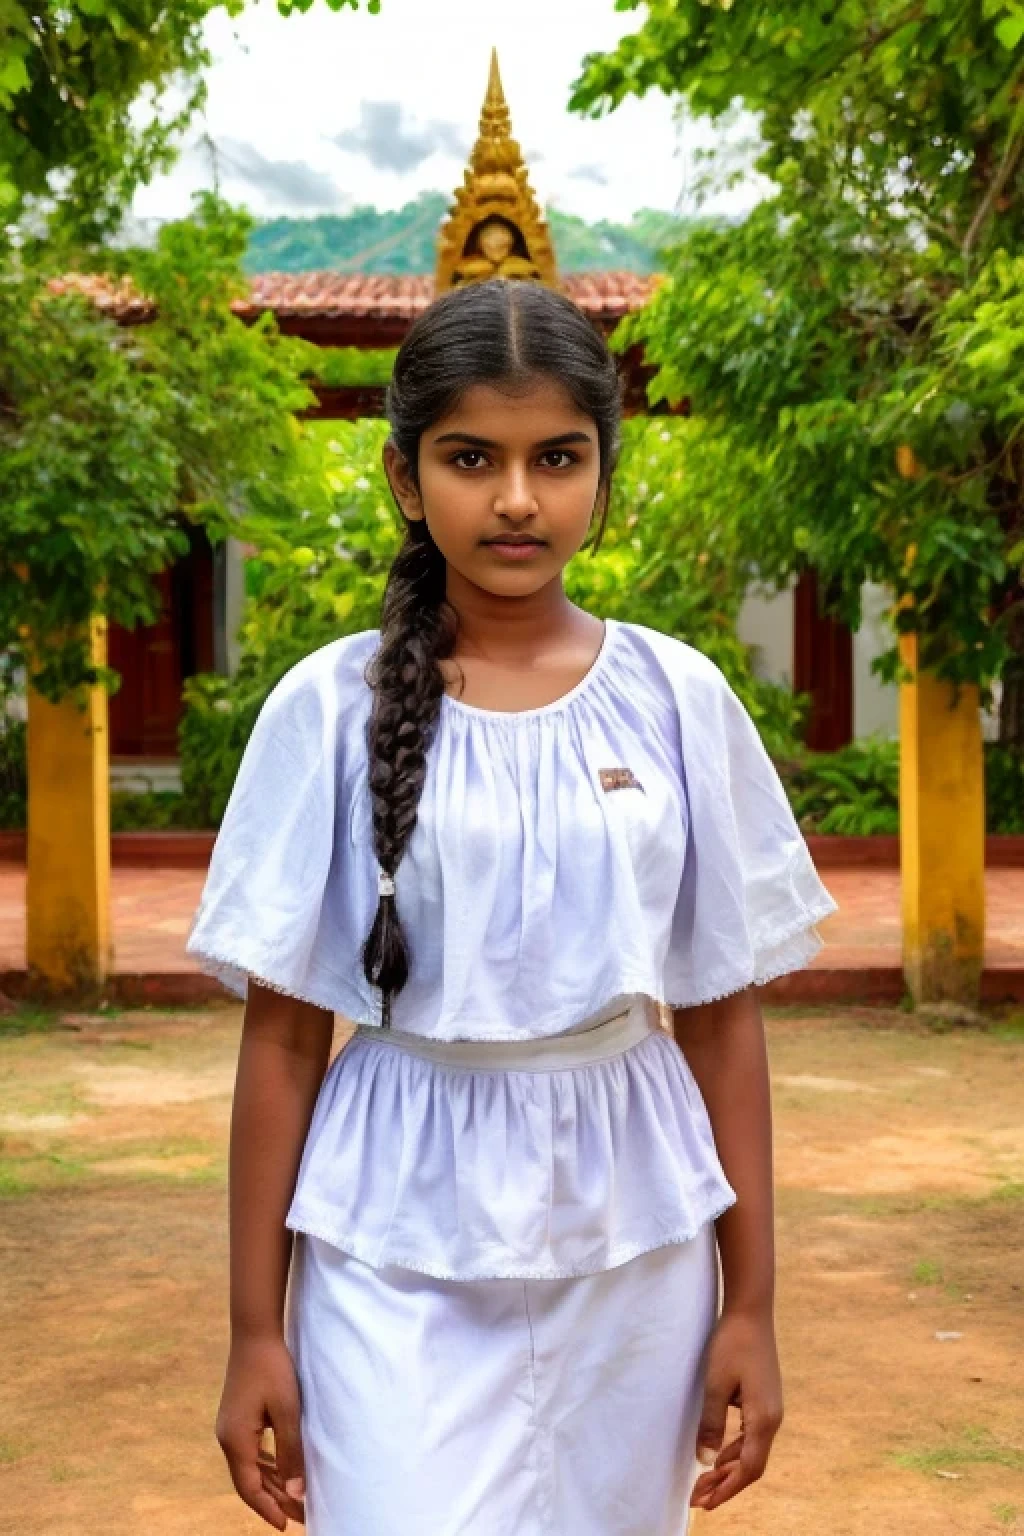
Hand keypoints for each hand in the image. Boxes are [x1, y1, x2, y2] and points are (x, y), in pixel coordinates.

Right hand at [216, 1334, 306, 1529]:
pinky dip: (267, 1466)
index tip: (286, 1525)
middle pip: (250, 1481)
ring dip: (271, 1484)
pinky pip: (251, 1451)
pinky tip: (281, 1472)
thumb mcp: (287, 1411)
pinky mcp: (237, 1417)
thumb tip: (295, 1492)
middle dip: (274, 1500)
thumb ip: (290, 1451)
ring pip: (250, 1467)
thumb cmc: (273, 1368)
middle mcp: (227, 1438)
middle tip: (300, 1516)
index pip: (249, 1488)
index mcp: (235, 1440)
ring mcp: (230, 1427)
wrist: (254, 1333)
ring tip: (294, 1499)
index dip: (268, 1509)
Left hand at [689, 1306, 782, 1512]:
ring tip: (703, 1482)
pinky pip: (751, 1436)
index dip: (726, 1489)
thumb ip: (711, 1424)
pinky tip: (717, 1454)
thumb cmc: (732, 1344)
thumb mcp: (716, 1384)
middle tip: (697, 1497)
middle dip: (725, 1484)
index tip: (703, 1502)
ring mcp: (770, 1409)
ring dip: (728, 1468)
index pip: (748, 1468)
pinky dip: (734, 1450)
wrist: (751, 1311)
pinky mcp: (764, 1400)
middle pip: (751, 1465)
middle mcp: (772, 1419)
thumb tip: (705, 1461)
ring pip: (751, 1452)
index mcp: (764, 1419)